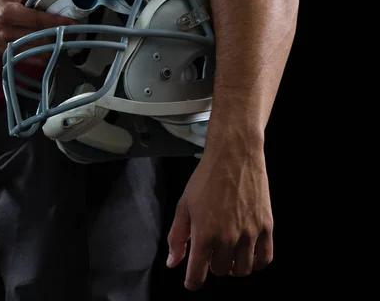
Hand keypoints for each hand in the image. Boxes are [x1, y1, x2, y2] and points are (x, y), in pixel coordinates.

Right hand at [0, 0, 76, 64]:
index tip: (72, 23)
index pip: (37, 19)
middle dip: (59, 36)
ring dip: (54, 49)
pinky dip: (44, 59)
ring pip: (36, 51)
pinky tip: (54, 54)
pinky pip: (29, 60)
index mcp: (9, 13)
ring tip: (68, 43)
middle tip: (76, 34)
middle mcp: (8, 31)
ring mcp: (8, 45)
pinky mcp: (8, 55)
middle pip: (39, 37)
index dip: (56, 22)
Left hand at [166, 142, 273, 290]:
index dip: (192, 282)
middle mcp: (228, 238)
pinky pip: (265, 259)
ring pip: (243, 270)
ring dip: (233, 267)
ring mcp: (250, 234)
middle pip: (220, 272)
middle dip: (212, 266)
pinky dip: (256, 262)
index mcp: (204, 234)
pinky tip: (247, 253)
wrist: (234, 156)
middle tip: (210, 250)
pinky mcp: (266, 227)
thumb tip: (172, 263)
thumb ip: (177, 237)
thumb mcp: (183, 206)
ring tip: (228, 252)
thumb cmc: (206, 179)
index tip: (192, 281)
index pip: (197, 275)